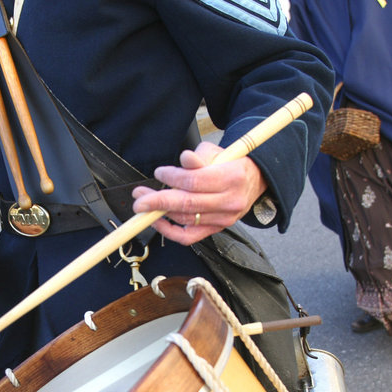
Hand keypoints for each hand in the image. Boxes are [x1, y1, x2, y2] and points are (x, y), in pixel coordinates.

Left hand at [132, 141, 266, 245]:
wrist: (253, 182)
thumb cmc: (230, 165)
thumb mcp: (217, 153)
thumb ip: (199, 157)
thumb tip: (184, 159)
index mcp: (231, 178)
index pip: (195, 181)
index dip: (172, 177)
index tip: (159, 172)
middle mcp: (229, 202)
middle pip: (188, 203)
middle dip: (158, 201)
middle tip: (139, 198)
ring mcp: (223, 219)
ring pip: (185, 219)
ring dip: (160, 213)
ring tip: (145, 203)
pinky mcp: (216, 229)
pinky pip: (188, 237)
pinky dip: (169, 231)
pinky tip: (156, 221)